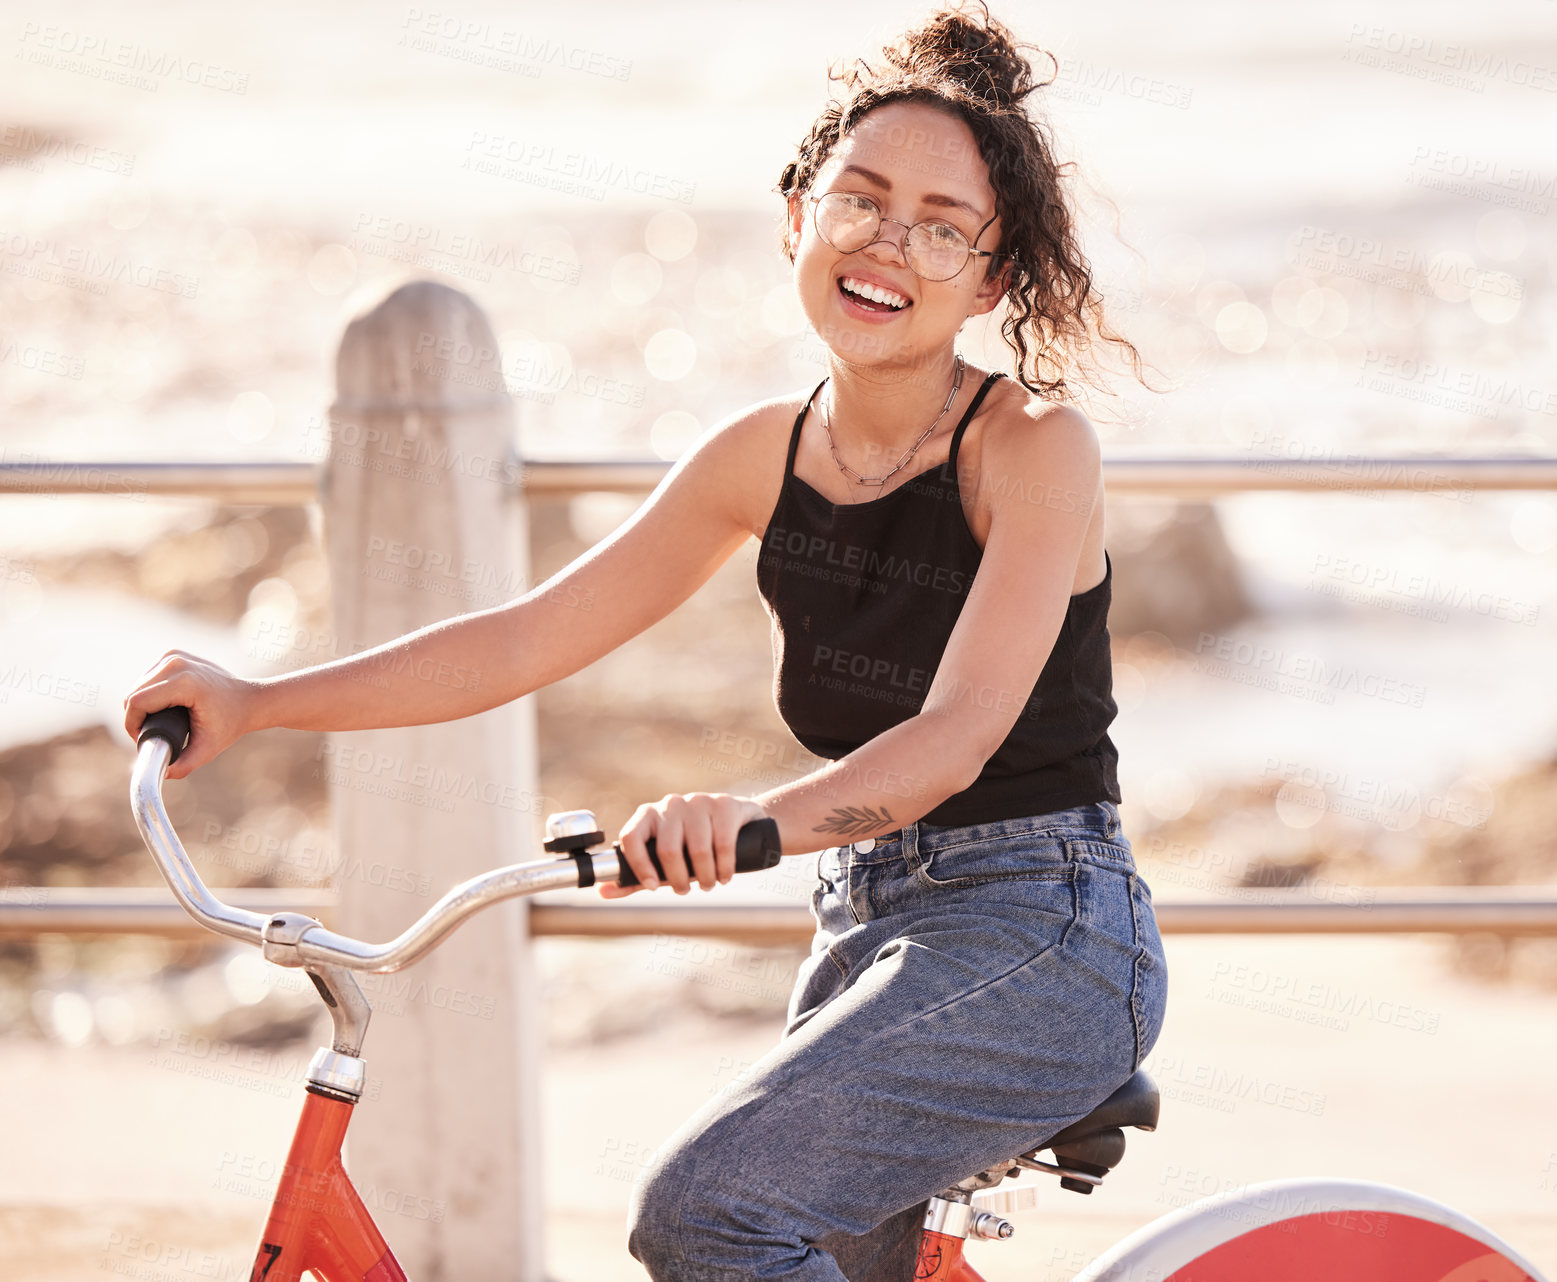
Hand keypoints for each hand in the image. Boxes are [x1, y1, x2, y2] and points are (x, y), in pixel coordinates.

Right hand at [122, 651, 263, 779]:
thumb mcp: (208, 748)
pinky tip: (160, 706)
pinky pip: (146, 677)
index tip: (142, 740)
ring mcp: (174, 655)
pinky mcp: (173, 654)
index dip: (133, 725)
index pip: (138, 702)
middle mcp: (176, 663)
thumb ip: (183, 765)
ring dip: (139, 706)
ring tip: (155, 723)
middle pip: (134, 693)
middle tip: (149, 735)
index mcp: (185, 682)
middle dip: (135, 717)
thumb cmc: (230, 723)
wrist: (249, 699)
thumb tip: (160, 773)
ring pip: (137, 685)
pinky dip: (147, 693)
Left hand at [599, 792, 770, 898]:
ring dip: (704, 877)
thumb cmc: (689, 845)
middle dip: (678, 879)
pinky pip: (722, 844)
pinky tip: (724, 875)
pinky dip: (724, 868)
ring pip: (697, 849)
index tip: (652, 887)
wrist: (735, 821)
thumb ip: (633, 877)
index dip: (638, 866)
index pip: (631, 838)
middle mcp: (670, 804)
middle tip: (686, 890)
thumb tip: (602, 891)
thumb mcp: (660, 861)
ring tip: (708, 884)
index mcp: (648, 815)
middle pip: (667, 849)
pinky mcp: (724, 804)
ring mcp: (698, 801)